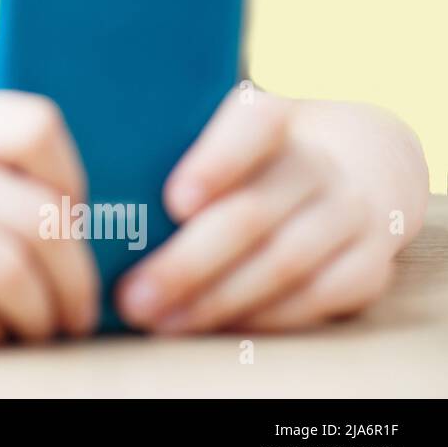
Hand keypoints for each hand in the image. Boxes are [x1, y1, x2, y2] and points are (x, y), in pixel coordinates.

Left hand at [115, 85, 398, 333]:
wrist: (355, 169)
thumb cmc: (244, 158)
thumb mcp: (213, 133)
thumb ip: (161, 147)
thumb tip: (79, 187)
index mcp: (271, 119)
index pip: (254, 122)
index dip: (217, 161)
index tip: (174, 201)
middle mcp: (315, 162)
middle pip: (252, 213)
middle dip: (186, 263)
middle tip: (131, 297)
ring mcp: (348, 212)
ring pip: (283, 262)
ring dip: (215, 300)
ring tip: (158, 320)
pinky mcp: (368, 262)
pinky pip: (317, 297)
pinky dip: (262, 317)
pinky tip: (213, 327)